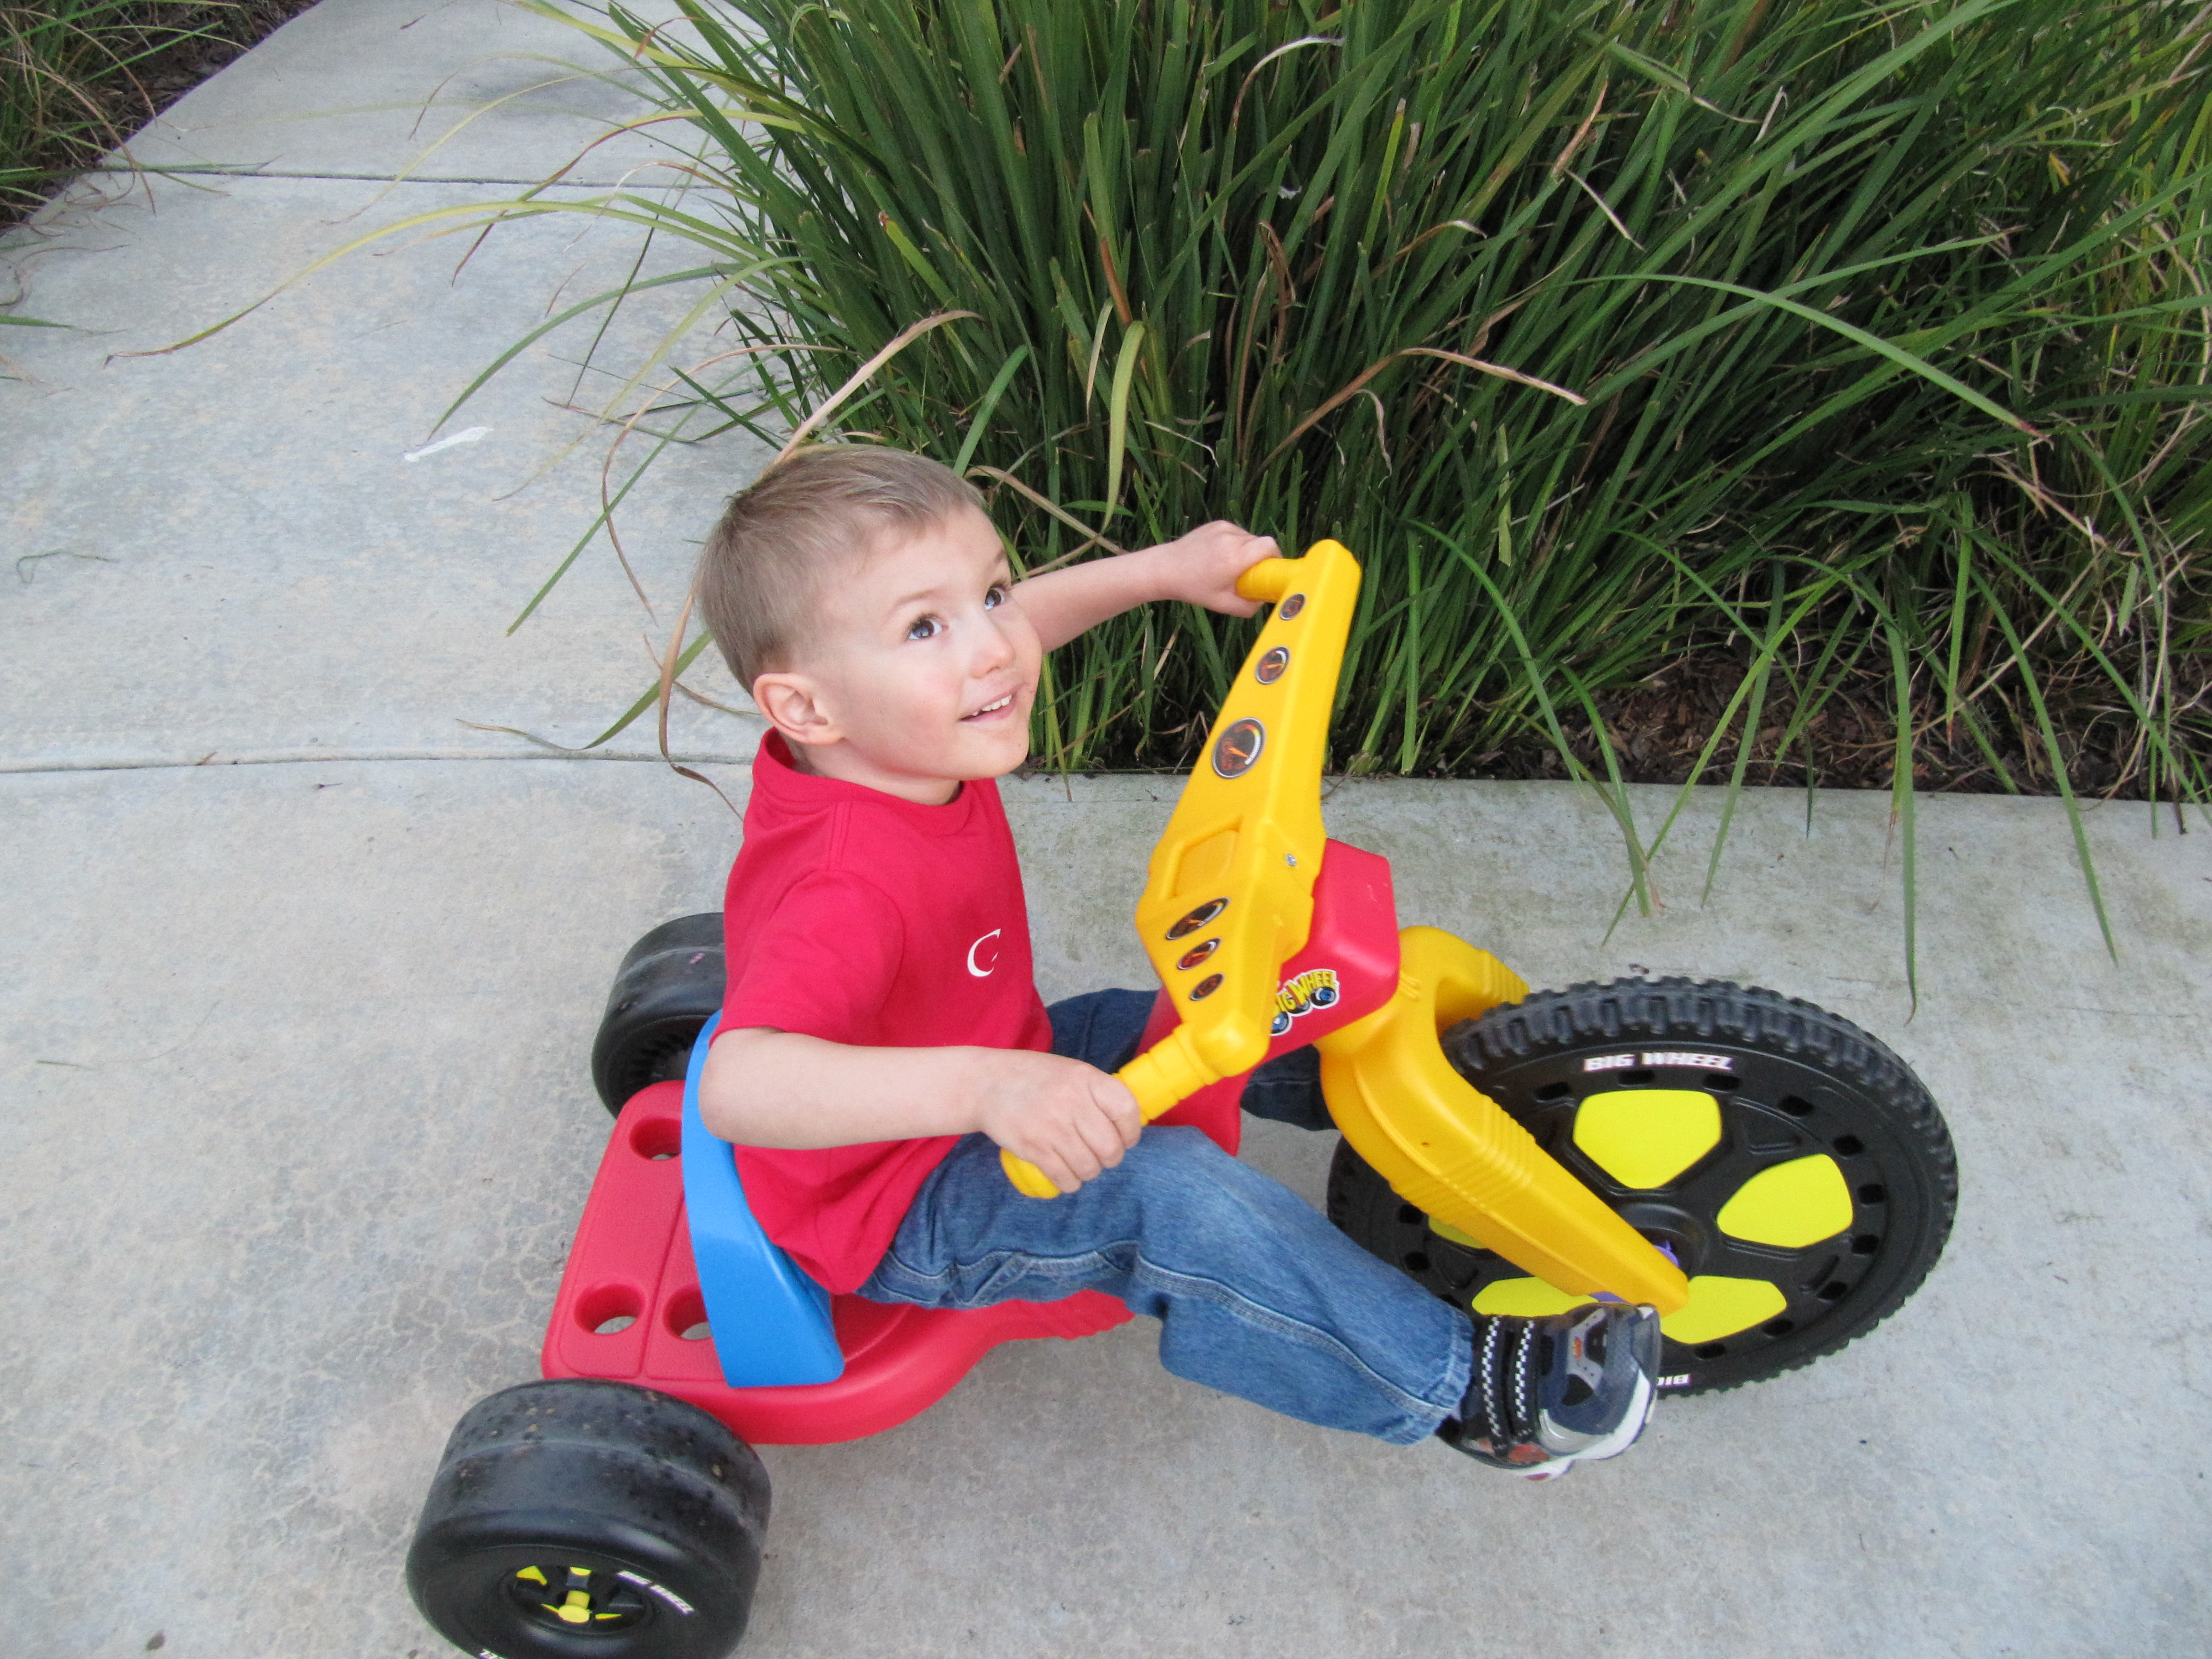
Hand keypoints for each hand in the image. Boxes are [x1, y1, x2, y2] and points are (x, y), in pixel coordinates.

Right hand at [972, 1050, 1141, 1193]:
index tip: (1126, 1138)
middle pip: (1110, 1147)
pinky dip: (1070, 1182)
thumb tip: (1124, 1123)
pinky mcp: (1034, 1148)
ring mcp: (1052, 1127)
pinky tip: (1066, 1174)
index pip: (1126, 1110)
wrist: (986, 1083)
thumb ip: (1096, 1093)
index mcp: (1085, 1078)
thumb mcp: (1070, 1071)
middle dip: (1111, 1158)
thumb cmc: (1033, 1077)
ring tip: (1082, 1163)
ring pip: (1089, 1167)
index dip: (1131, 1131)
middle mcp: (1072, 1102)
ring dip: (1090, 1171)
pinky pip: (1065, 1178)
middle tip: (1103, 1156)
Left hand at [1143, 522, 1278, 616]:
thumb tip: (1264, 601)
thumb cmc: (1193, 588)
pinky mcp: (1217, 524)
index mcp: (1234, 558)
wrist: (1166, 569)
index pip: (1269, 546)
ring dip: (1247, 551)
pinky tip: (1220, 555)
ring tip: (1230, 565)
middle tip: (1247, 572)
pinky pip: (1237, 533)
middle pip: (1261, 543)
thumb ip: (1248, 607)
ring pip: (1249, 538)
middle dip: (1260, 557)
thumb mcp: (1222, 604)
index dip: (1275, 557)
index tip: (1270, 569)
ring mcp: (1223, 528)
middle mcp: (1231, 539)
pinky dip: (1235, 544)